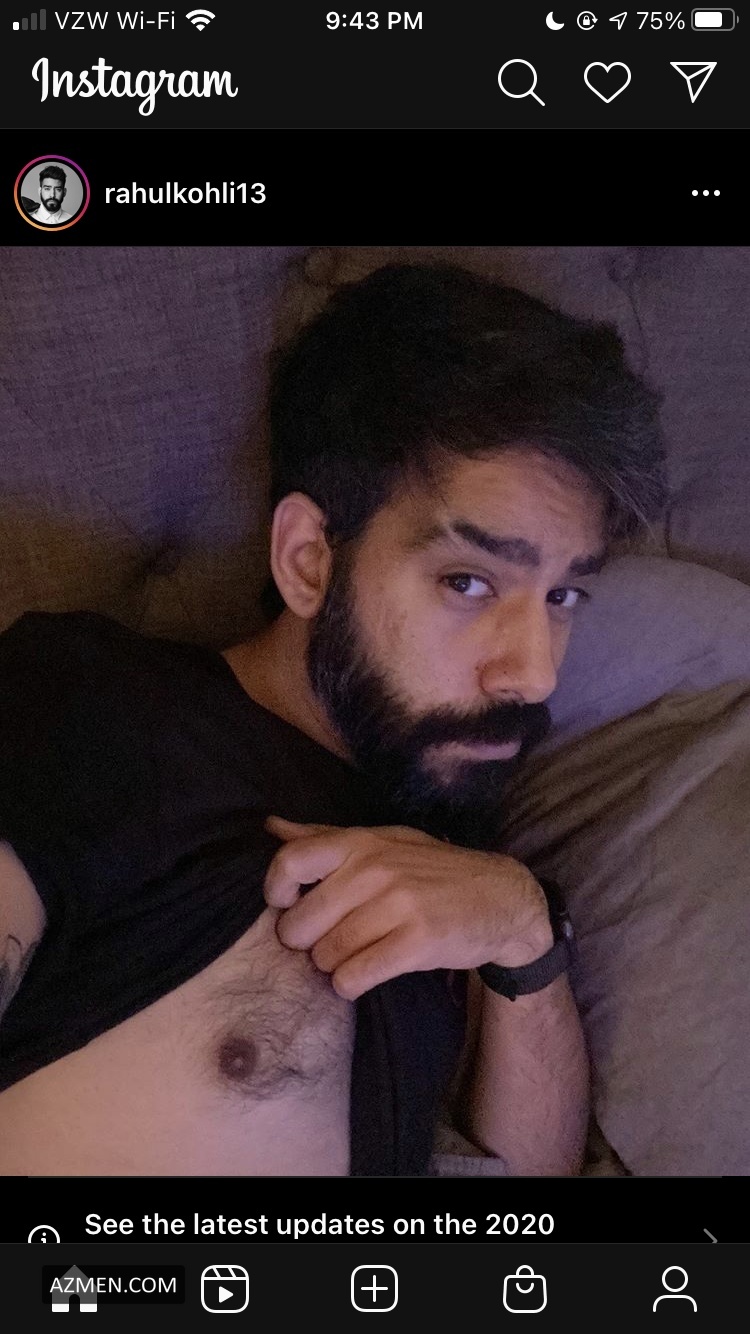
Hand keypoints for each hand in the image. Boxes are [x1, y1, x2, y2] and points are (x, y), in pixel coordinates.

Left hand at [263, 816, 552, 999]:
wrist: (501, 898)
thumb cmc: (431, 871)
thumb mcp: (383, 842)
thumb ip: (324, 837)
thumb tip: (270, 826)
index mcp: (361, 843)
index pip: (291, 860)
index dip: (276, 891)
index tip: (288, 906)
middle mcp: (375, 870)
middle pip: (302, 922)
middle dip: (306, 942)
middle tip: (326, 941)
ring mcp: (398, 905)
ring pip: (326, 954)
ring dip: (331, 965)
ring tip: (352, 956)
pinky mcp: (417, 942)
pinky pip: (354, 976)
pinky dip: (350, 984)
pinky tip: (362, 975)